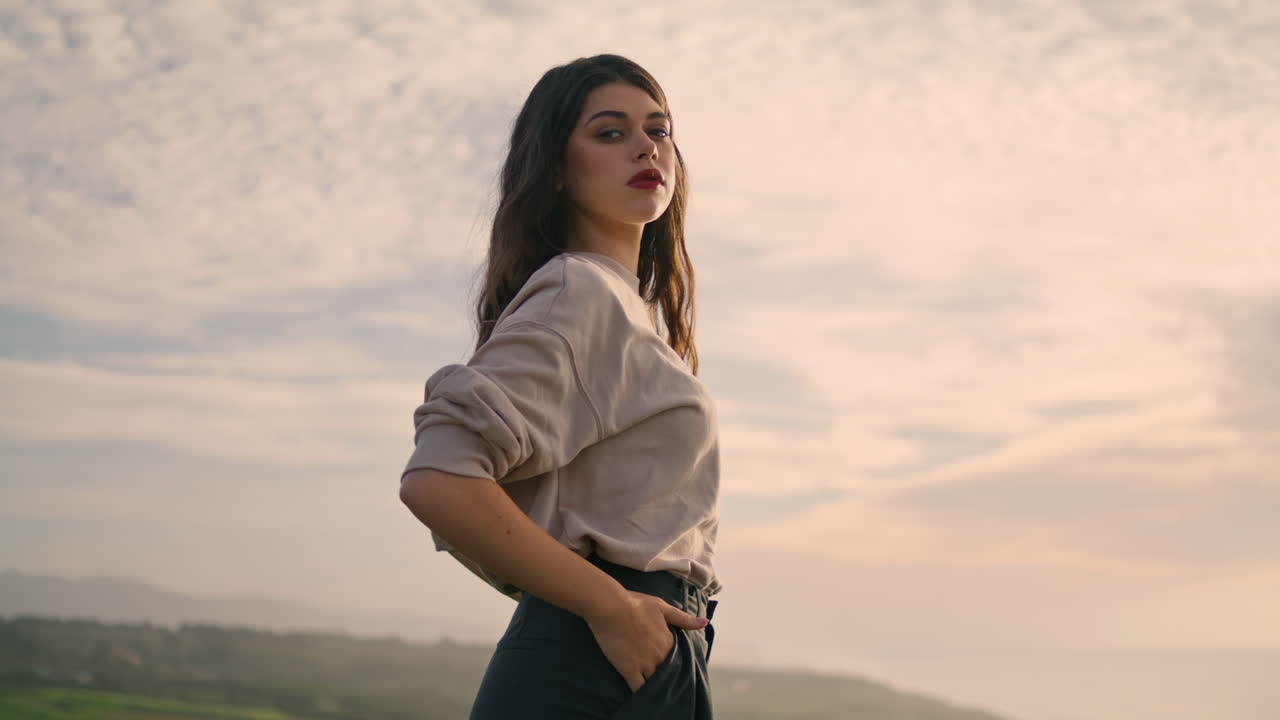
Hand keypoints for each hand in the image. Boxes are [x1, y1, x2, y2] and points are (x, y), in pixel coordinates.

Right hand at [584, 589, 706, 692]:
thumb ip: (684, 618)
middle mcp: (660, 656)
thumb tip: (705, 622)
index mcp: (669, 641)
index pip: (677, 657)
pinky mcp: (628, 670)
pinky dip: (641, 692)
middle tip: (659, 671)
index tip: (667, 658)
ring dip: (655, 684)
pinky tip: (642, 693)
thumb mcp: (662, 607)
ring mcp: (645, 664)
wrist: (610, 607)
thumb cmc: (635, 604)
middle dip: (665, 673)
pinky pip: (638, 688)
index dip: (673, 658)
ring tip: (652, 683)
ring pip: (655, 682)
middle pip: (668, 671)